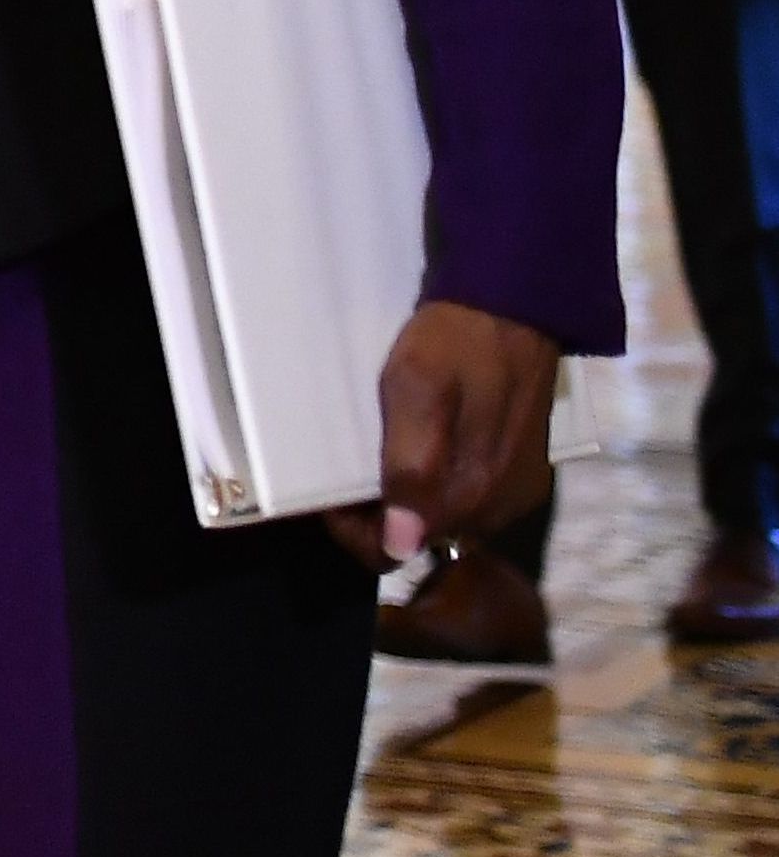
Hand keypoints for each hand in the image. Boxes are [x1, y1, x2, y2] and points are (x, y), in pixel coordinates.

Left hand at [322, 300, 561, 571]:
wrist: (516, 304)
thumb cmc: (455, 343)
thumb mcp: (416, 391)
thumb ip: (411, 465)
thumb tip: (401, 545)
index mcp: (470, 494)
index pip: (397, 551)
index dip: (356, 531)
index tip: (331, 496)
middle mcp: (498, 508)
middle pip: (422, 539)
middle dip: (380, 515)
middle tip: (351, 470)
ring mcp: (515, 491)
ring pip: (446, 520)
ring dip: (409, 499)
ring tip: (382, 455)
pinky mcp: (524, 472)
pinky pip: (471, 498)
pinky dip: (440, 485)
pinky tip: (423, 448)